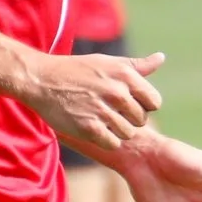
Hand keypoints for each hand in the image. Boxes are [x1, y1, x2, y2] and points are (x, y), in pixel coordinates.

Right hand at [25, 50, 163, 152]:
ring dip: (116, 131)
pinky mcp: (89, 128)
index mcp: (125, 74)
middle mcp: (116, 92)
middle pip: (141, 120)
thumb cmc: (76, 70)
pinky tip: (93, 128)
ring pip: (128, 133)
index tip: (128, 104)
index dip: (143, 106)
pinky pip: (113, 143)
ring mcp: (103, 110)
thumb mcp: (107, 62)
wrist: (41, 80)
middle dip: (129, 119)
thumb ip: (137, 66)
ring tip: (100, 119)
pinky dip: (104, 140)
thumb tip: (161, 58)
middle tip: (110, 112)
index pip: (154, 102)